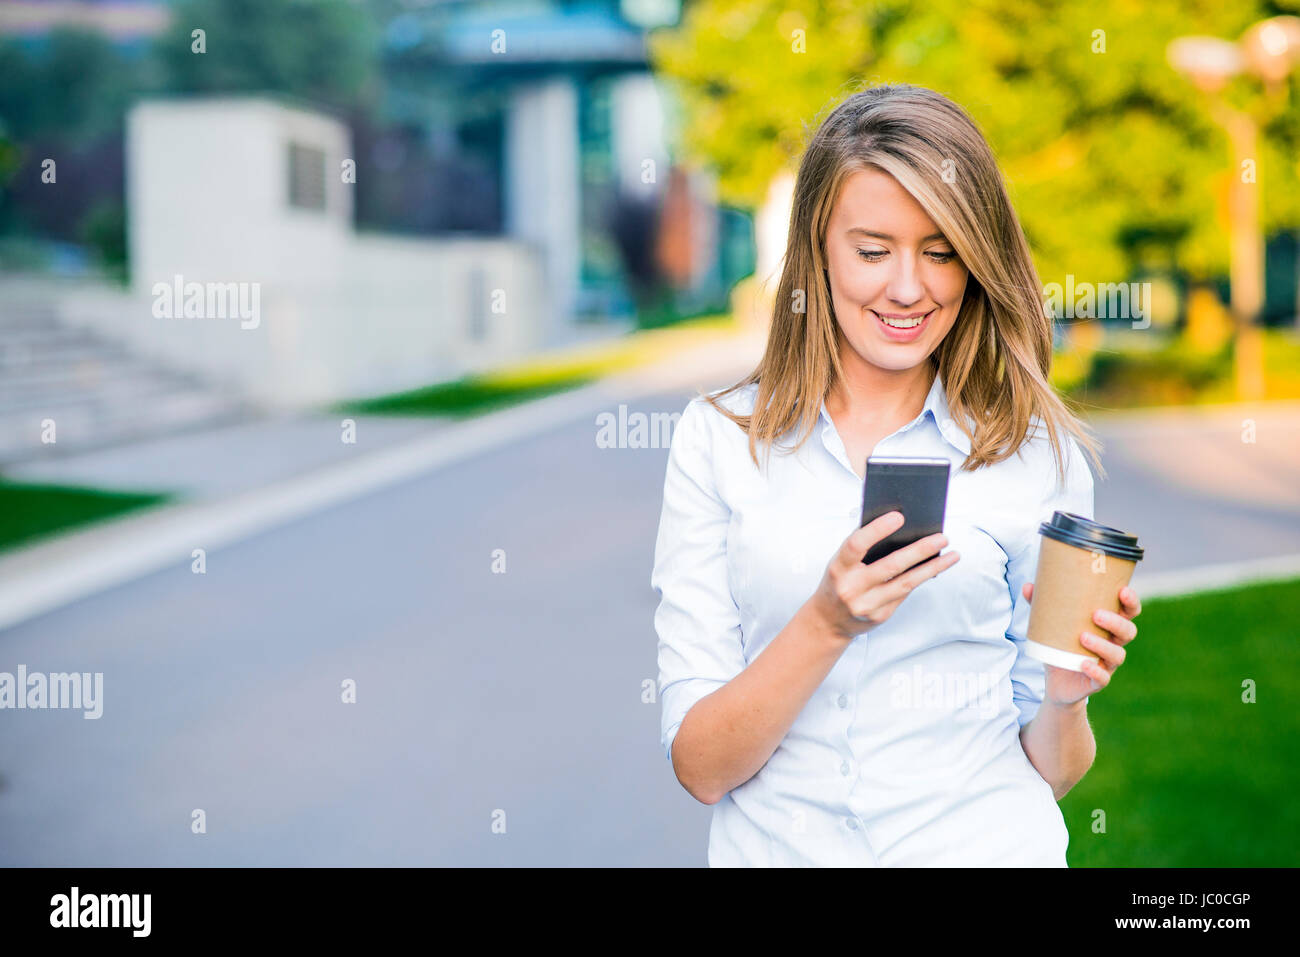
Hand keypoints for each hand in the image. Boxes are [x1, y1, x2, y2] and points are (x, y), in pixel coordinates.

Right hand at [809, 510, 960, 640]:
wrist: (828, 621)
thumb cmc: (838, 582)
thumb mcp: (841, 563)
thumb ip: (861, 547)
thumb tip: (897, 526)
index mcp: (838, 568)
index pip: (857, 545)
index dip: (877, 529)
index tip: (899, 516)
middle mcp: (851, 588)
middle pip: (891, 566)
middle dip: (919, 550)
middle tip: (942, 537)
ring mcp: (867, 605)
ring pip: (906, 583)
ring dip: (932, 567)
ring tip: (952, 555)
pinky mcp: (881, 616)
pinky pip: (905, 593)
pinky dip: (921, 578)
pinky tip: (936, 568)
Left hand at [1021, 581, 1141, 706]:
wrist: (1057, 683)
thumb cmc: (1060, 646)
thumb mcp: (1051, 626)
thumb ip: (1042, 606)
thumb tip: (1028, 586)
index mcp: (1108, 627)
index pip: (1128, 613)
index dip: (1130, 602)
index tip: (1122, 591)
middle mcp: (1112, 644)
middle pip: (1128, 632)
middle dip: (1116, 622)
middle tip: (1096, 615)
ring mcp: (1107, 665)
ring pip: (1117, 655)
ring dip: (1103, 645)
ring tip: (1083, 637)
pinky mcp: (1096, 682)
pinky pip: (1103, 678)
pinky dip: (1095, 671)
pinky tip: (1084, 664)